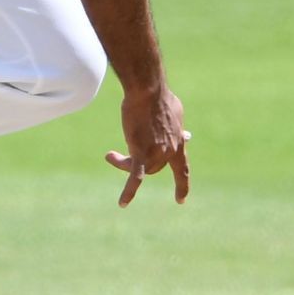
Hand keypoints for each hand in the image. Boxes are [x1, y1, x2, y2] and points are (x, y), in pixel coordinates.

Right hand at [104, 87, 189, 206]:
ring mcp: (157, 153)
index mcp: (179, 143)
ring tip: (110, 155)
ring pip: (140, 169)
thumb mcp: (175, 112)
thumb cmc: (160, 96)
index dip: (182, 184)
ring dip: (124, 163)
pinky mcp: (141, 152)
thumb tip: (183, 132)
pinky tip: (123, 203)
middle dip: (138, 161)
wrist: (148, 91)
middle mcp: (171, 151)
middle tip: (119, 154)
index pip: (182, 168)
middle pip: (153, 167)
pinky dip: (129, 191)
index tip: (180, 199)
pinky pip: (134, 176)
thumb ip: (177, 126)